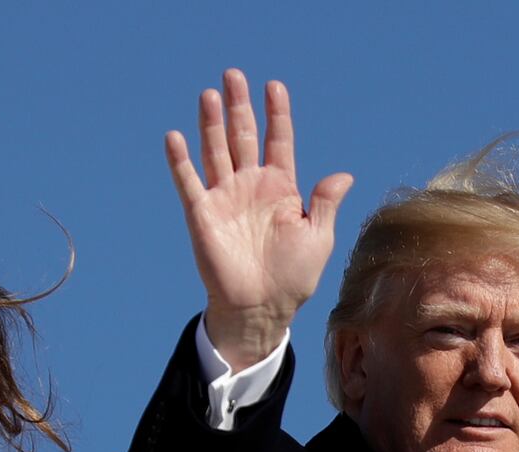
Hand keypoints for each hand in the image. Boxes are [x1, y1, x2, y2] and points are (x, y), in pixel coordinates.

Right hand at [166, 70, 352, 371]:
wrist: (262, 308)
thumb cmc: (294, 277)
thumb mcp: (318, 237)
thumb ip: (326, 203)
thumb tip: (342, 174)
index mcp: (281, 189)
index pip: (278, 141)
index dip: (276, 114)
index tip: (274, 86)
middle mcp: (250, 187)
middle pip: (243, 136)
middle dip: (239, 106)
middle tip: (233, 75)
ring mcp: (225, 198)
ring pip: (216, 151)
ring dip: (211, 123)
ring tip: (210, 94)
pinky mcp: (202, 215)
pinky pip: (189, 183)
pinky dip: (180, 161)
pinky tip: (175, 136)